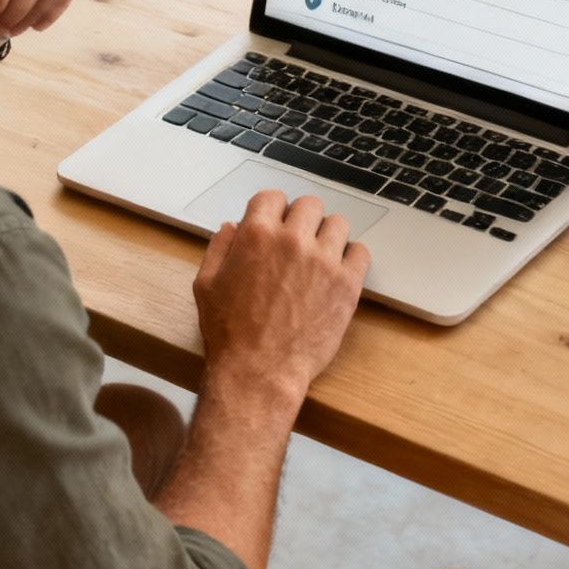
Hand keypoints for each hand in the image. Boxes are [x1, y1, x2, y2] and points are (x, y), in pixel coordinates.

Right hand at [192, 191, 370, 400]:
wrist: (259, 371)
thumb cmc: (230, 333)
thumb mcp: (207, 285)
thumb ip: (219, 248)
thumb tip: (232, 227)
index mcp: (257, 234)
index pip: (272, 197)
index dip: (272, 211)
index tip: (275, 225)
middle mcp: (293, 240)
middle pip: (309, 205)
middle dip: (301, 219)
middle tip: (298, 242)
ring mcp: (324, 260)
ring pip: (338, 223)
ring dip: (328, 235)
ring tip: (320, 257)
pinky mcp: (347, 284)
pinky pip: (361, 252)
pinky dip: (351, 257)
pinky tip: (338, 271)